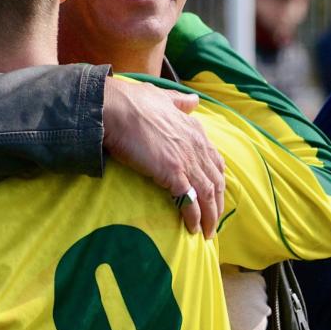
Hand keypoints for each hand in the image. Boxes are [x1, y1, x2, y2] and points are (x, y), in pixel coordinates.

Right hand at [102, 77, 225, 237]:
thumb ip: (179, 101)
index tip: (214, 195)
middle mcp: (195, 145)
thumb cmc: (131, 101)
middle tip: (214, 222)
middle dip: (216, 204)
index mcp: (194, 129)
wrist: (114, 108)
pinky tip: (192, 229)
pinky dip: (193, 217)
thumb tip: (194, 100)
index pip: (214, 160)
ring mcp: (186, 159)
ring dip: (209, 216)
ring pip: (207, 194)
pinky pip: (189, 201)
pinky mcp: (172, 172)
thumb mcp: (161, 96)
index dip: (216, 180)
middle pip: (215, 181)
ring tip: (207, 233)